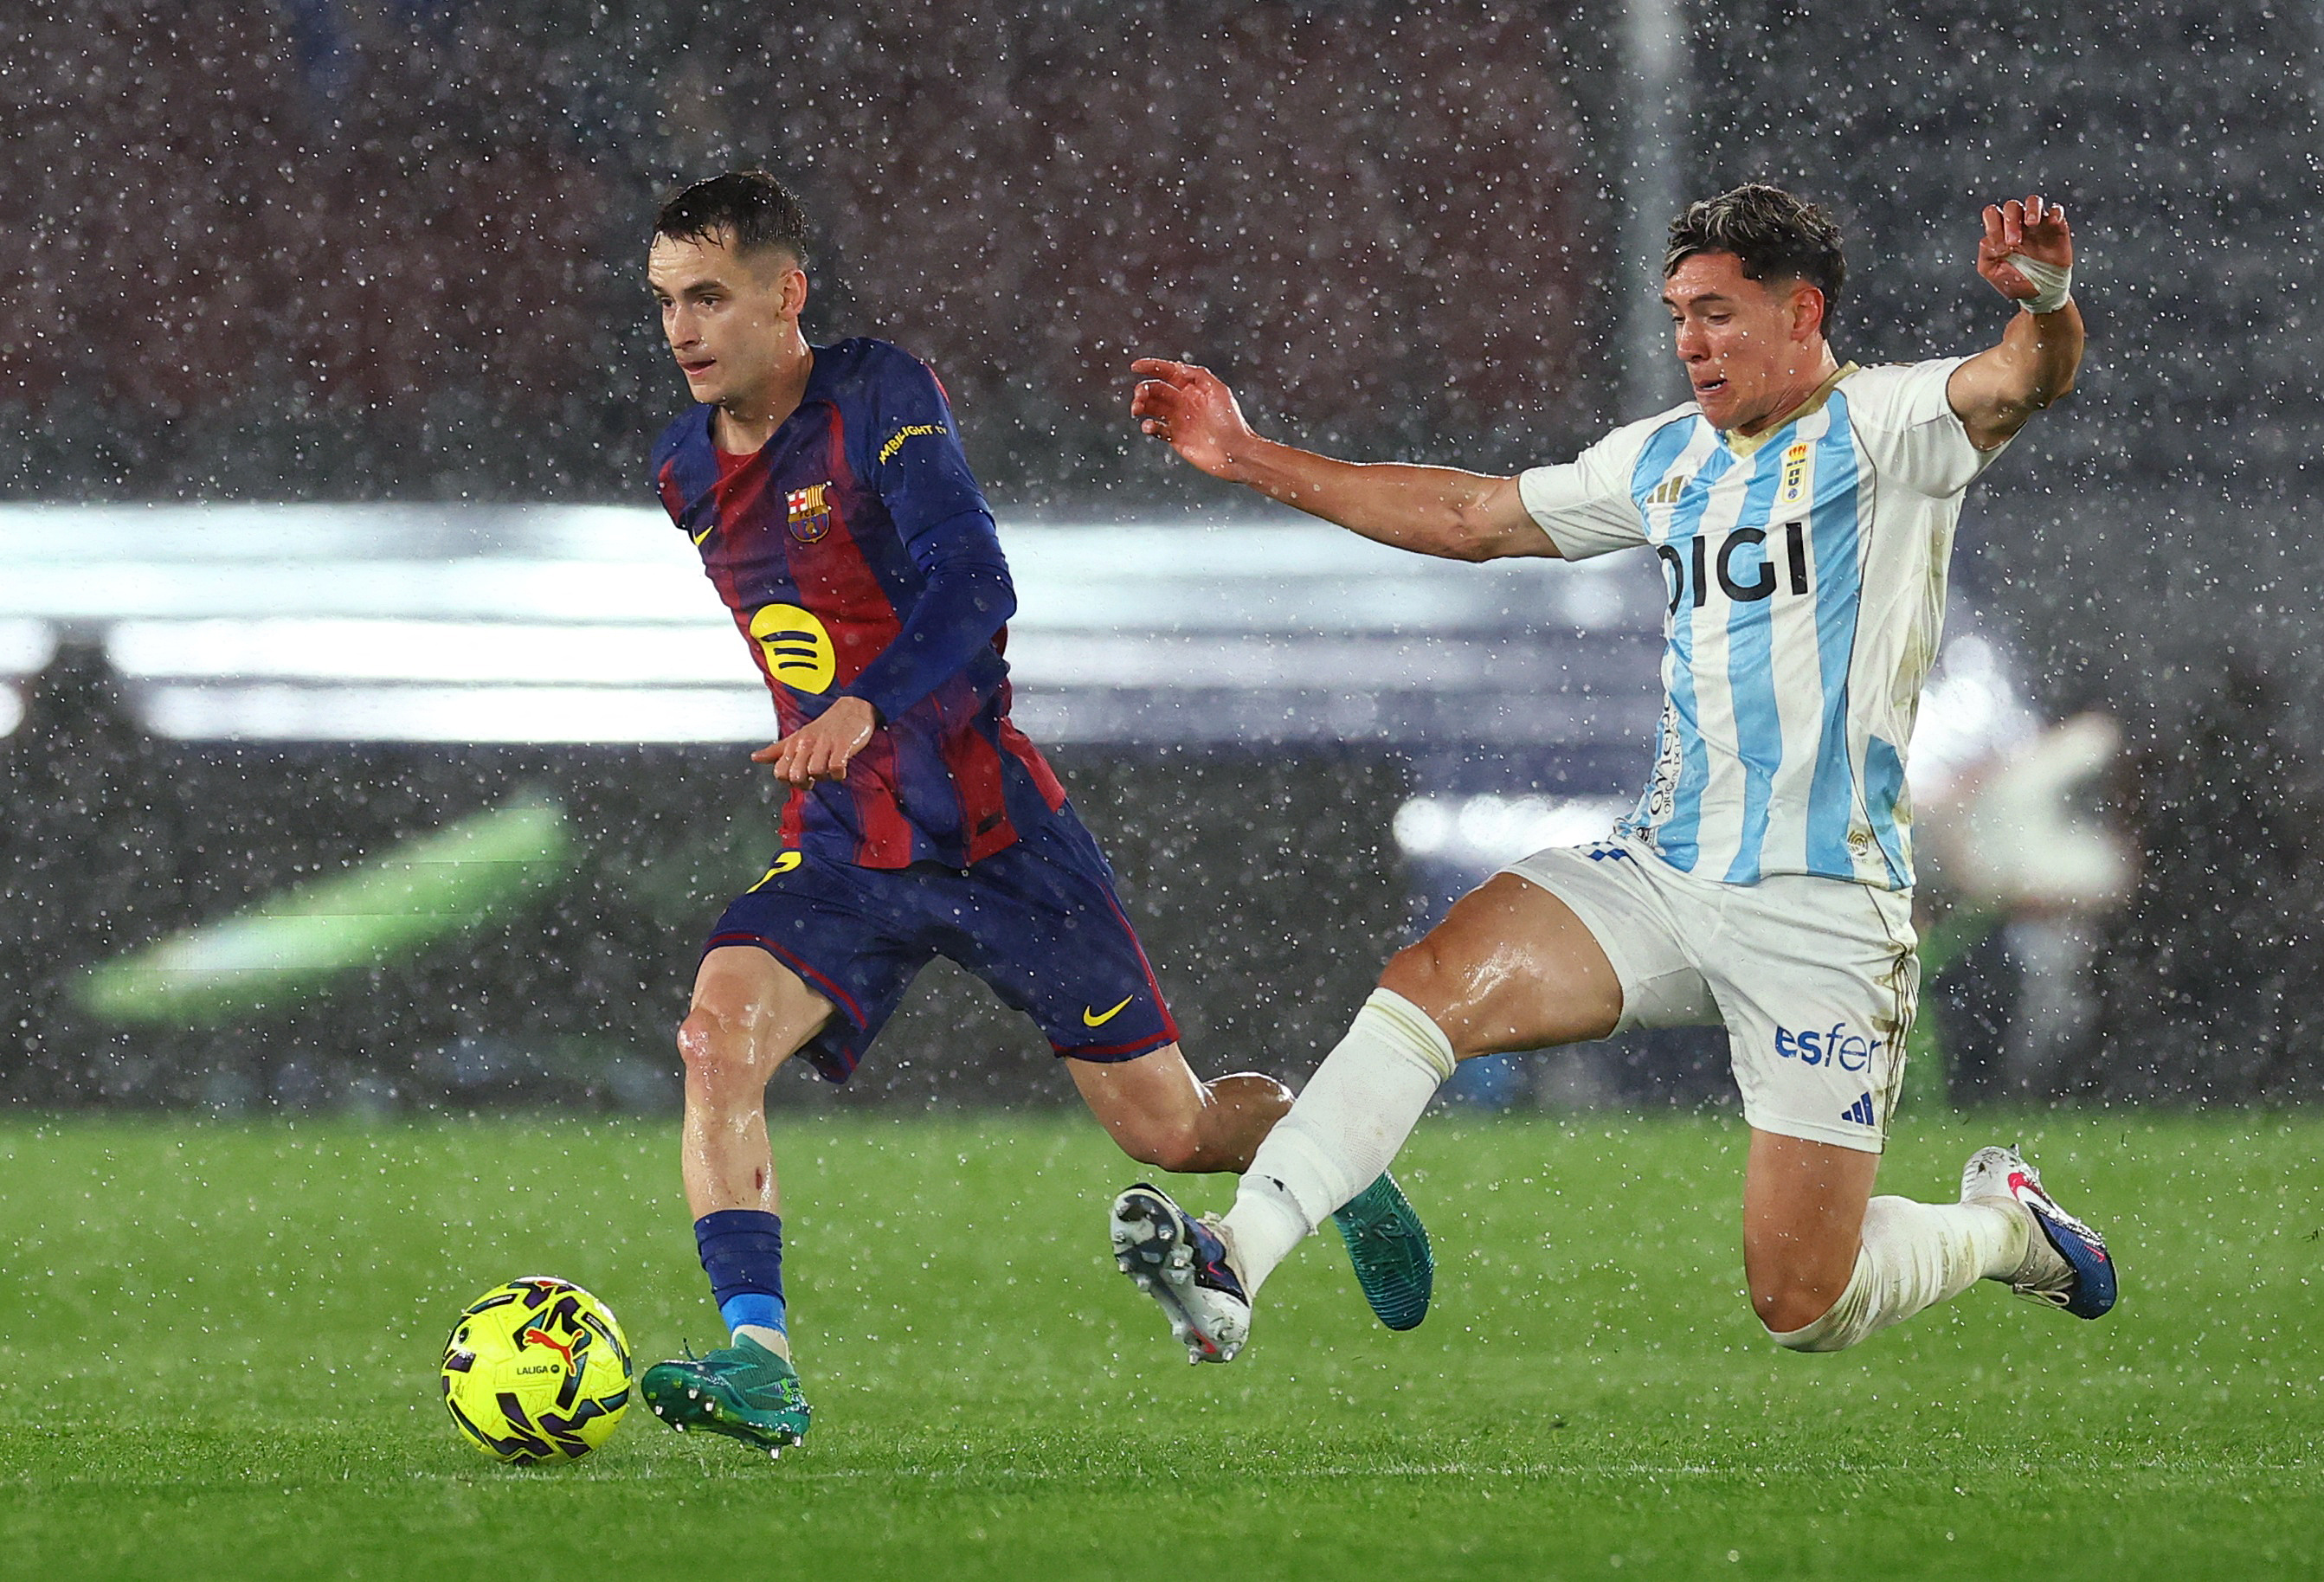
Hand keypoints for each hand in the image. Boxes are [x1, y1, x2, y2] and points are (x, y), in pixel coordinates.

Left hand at [751, 695, 876, 787]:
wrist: (852, 709)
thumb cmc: (824, 727)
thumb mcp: (797, 737)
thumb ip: (776, 750)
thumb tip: (755, 758)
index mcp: (794, 743)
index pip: (780, 771)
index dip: (788, 781)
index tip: (799, 777)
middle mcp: (807, 743)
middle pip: (796, 775)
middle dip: (805, 783)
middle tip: (813, 777)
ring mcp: (825, 744)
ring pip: (816, 773)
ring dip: (824, 777)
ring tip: (829, 769)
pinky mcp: (843, 745)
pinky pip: (836, 768)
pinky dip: (839, 774)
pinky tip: (840, 768)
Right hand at [1129, 358, 1261, 479]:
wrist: (1235, 453)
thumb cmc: (1231, 422)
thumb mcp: (1218, 391)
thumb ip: (1198, 375)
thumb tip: (1177, 367)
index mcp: (1193, 388)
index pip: (1168, 373)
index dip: (1151, 367)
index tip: (1135, 367)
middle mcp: (1184, 402)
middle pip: (1156, 390)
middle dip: (1143, 390)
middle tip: (1139, 397)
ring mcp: (1178, 420)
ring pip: (1151, 408)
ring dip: (1141, 406)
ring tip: (1137, 409)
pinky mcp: (1175, 438)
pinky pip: (1156, 429)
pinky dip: (1148, 426)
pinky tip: (1149, 427)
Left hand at [1976, 193, 2071, 303]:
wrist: (2040, 294)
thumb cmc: (2015, 281)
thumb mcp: (1992, 271)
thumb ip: (1986, 254)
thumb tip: (1990, 240)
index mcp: (2000, 232)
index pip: (1992, 214)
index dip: (1993, 226)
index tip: (2001, 249)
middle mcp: (2018, 224)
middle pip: (2011, 206)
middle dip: (2010, 222)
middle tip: (2014, 243)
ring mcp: (2038, 225)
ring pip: (2034, 201)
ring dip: (2031, 209)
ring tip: (2031, 223)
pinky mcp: (2057, 228)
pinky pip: (2057, 211)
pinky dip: (2055, 213)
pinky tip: (2053, 222)